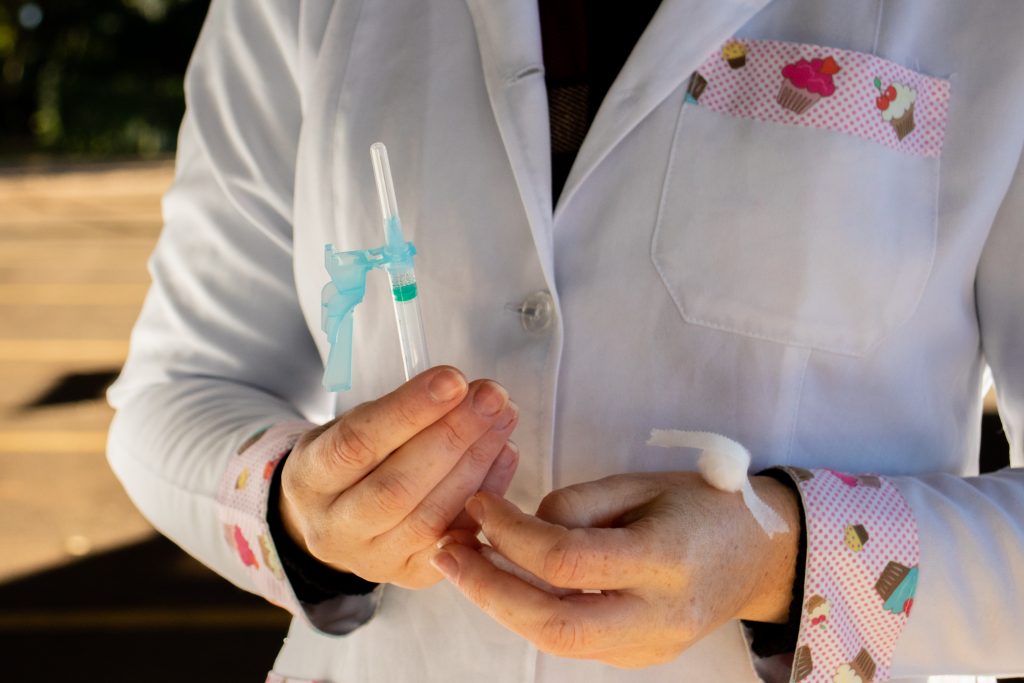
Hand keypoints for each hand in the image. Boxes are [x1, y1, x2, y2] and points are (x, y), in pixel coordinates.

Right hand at [279, 366, 518, 588]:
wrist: (335, 521)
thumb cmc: (350, 460)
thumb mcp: (349, 427)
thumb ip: (395, 413)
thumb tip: (459, 390)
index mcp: (309, 481)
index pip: (357, 444)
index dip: (408, 411)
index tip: (453, 379)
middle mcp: (335, 529)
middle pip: (397, 486)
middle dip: (453, 435)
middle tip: (491, 397)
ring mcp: (374, 560)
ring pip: (431, 518)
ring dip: (477, 462)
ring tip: (503, 418)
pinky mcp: (413, 575)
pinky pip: (457, 537)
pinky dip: (488, 492)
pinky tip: (505, 453)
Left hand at [431, 472, 799, 667]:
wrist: (759, 557)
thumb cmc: (702, 505)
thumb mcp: (643, 484)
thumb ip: (579, 503)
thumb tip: (521, 527)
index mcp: (664, 560)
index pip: (566, 559)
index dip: (510, 533)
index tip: (479, 504)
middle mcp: (657, 616)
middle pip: (555, 624)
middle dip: (489, 591)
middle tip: (446, 556)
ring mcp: (649, 647)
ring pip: (558, 642)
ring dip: (502, 605)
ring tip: (464, 567)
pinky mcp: (639, 657)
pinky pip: (573, 641)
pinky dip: (531, 612)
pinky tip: (506, 583)